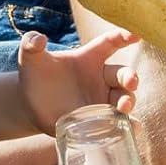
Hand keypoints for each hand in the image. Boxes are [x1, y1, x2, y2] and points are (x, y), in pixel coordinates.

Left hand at [16, 29, 138, 133]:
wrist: (31, 104)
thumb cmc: (35, 75)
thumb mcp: (30, 59)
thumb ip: (31, 44)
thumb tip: (37, 39)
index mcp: (88, 58)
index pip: (110, 43)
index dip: (123, 37)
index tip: (135, 36)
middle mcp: (100, 78)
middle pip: (122, 74)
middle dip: (130, 77)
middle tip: (131, 82)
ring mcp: (101, 99)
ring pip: (123, 97)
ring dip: (128, 101)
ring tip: (124, 108)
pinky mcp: (99, 120)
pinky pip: (118, 122)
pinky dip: (129, 125)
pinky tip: (134, 129)